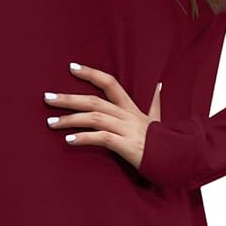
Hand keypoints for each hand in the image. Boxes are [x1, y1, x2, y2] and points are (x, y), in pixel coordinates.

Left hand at [44, 63, 160, 168]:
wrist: (178, 158)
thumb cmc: (164, 142)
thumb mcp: (158, 120)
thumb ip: (155, 103)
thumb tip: (159, 85)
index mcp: (130, 108)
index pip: (109, 82)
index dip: (91, 73)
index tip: (71, 67)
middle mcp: (126, 115)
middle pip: (93, 101)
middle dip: (68, 99)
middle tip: (47, 98)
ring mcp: (126, 129)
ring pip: (94, 118)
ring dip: (70, 119)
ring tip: (51, 122)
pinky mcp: (126, 145)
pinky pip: (101, 138)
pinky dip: (84, 138)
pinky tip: (69, 140)